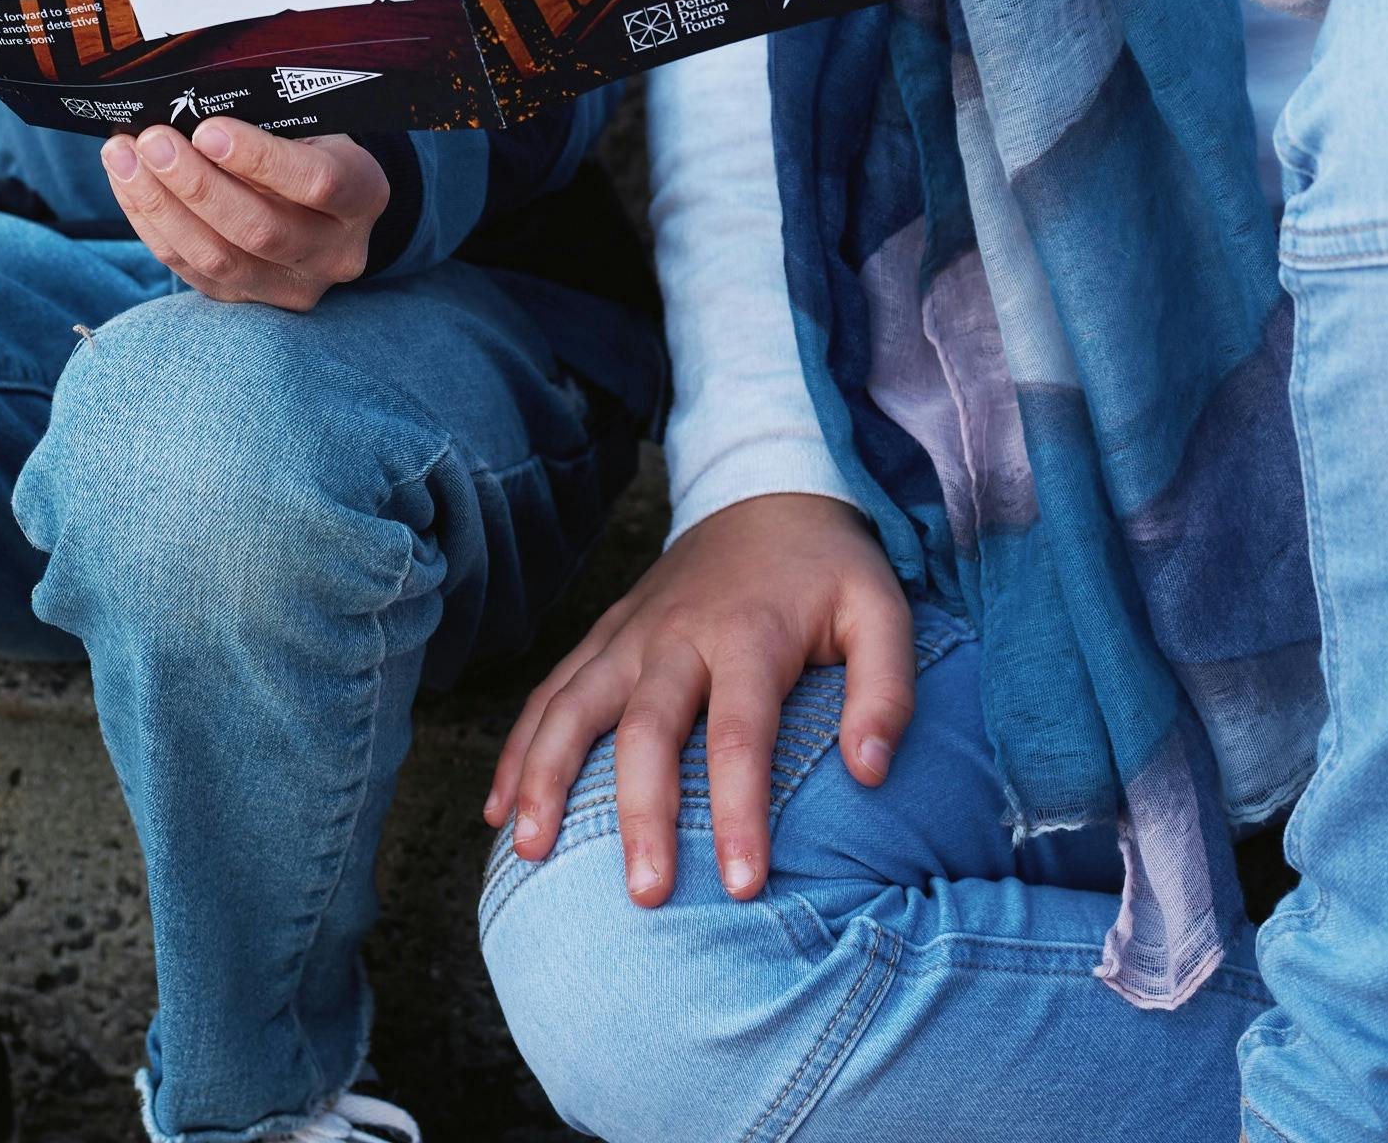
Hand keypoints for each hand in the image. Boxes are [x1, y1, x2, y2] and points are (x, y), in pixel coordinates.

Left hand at [101, 118, 387, 310]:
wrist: (328, 203)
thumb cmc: (311, 145)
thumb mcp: (312, 125)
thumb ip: (266, 124)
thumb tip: (188, 113)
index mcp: (363, 195)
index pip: (316, 183)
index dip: (259, 159)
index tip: (207, 129)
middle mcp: (335, 252)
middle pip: (260, 230)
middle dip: (195, 184)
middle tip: (151, 142)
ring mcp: (293, 286)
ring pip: (217, 259)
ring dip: (160, 206)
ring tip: (124, 158)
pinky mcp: (248, 301)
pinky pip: (190, 270)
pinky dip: (152, 226)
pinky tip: (128, 186)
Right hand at [482, 490, 913, 904]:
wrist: (765, 492)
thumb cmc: (828, 572)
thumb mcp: (881, 613)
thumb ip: (888, 691)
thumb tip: (871, 773)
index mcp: (749, 635)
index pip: (741, 734)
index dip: (740, 811)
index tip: (743, 887)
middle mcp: (676, 636)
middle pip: (647, 730)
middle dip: (642, 814)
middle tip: (644, 895)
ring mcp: (629, 636)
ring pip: (573, 707)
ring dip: (547, 778)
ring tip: (530, 853)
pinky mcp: (603, 637)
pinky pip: (548, 694)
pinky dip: (519, 750)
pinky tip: (500, 811)